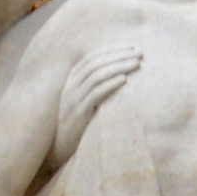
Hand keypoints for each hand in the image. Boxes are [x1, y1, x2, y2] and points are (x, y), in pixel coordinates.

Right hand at [54, 43, 142, 161]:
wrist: (57, 149)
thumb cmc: (75, 126)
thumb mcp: (82, 103)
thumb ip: (92, 88)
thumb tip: (118, 75)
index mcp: (70, 81)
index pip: (90, 58)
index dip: (110, 50)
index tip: (130, 46)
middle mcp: (69, 87)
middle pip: (95, 64)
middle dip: (118, 55)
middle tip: (139, 52)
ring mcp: (72, 100)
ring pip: (96, 76)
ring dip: (118, 67)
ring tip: (137, 63)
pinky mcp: (78, 113)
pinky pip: (95, 95)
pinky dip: (110, 85)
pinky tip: (124, 80)